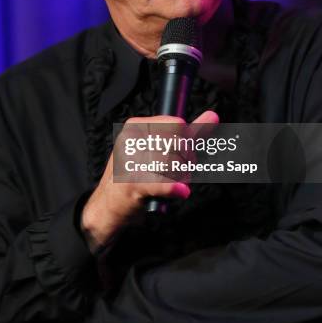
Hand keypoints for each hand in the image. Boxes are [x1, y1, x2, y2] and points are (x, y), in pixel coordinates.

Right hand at [80, 110, 218, 250]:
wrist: (108, 206)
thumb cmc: (135, 175)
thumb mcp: (161, 148)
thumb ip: (190, 133)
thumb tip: (213, 116)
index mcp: (135, 126)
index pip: (178, 125)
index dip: (186, 142)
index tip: (180, 154)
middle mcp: (131, 139)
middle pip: (179, 145)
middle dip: (185, 162)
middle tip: (176, 172)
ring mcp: (130, 161)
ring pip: (174, 164)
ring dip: (180, 178)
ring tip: (170, 184)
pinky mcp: (132, 184)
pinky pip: (162, 182)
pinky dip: (174, 188)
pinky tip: (180, 191)